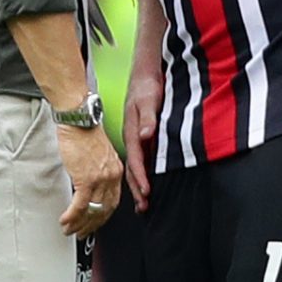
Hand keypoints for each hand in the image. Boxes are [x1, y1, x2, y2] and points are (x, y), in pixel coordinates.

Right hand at [57, 125, 122, 238]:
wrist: (79, 120)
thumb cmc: (84, 131)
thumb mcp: (98, 153)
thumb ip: (98, 169)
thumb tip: (88, 182)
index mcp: (116, 170)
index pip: (113, 201)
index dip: (102, 216)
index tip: (94, 223)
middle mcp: (112, 176)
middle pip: (104, 210)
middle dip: (92, 226)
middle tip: (81, 233)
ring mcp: (100, 179)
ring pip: (92, 211)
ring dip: (79, 224)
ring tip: (70, 230)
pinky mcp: (86, 179)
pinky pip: (80, 205)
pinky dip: (72, 216)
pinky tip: (65, 221)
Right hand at [123, 73, 162, 211]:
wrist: (144, 74)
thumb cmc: (145, 86)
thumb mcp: (148, 99)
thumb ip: (148, 118)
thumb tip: (146, 135)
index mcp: (132, 132)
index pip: (136, 159)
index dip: (140, 176)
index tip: (146, 191)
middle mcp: (133, 138)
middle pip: (133, 168)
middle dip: (137, 188)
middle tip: (143, 206)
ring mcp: (137, 138)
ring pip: (137, 166)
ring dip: (139, 184)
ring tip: (143, 202)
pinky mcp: (142, 136)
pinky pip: (142, 159)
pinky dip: (144, 173)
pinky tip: (148, 182)